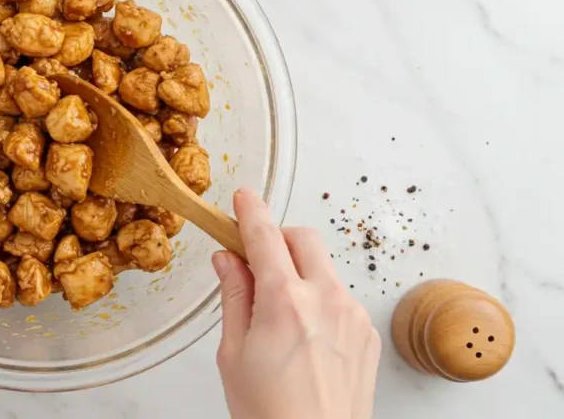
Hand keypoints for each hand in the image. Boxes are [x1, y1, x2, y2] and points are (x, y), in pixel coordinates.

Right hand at [214, 188, 380, 418]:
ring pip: (323, 268)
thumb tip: (228, 260)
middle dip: (278, 238)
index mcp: (285, 303)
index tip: (243, 197)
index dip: (250, 212)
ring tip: (276, 313)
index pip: (265, 237)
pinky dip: (318, 299)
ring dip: (298, 271)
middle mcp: (326, 300)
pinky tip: (302, 335)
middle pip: (303, 238)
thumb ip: (234, 297)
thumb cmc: (269, 415)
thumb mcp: (233, 354)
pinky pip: (339, 297)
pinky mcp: (367, 335)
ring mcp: (353, 316)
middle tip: (254, 260)